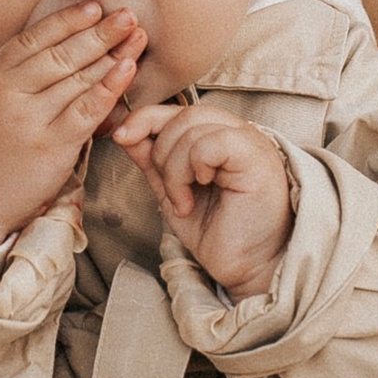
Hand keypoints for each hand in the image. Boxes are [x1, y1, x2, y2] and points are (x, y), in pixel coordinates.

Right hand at [0, 0, 146, 248]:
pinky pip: (86, 111)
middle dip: (98, 32)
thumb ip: (13, 77)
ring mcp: (30, 119)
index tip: (95, 6)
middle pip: (61, 54)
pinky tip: (127, 71)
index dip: (67, 20)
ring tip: (136, 37)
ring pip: (77, 79)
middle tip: (128, 15)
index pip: (34, 38)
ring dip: (112, 55)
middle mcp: (9, 93)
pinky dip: (109, 88)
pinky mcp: (50, 146)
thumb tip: (51, 49)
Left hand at [109, 100, 295, 298]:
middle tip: (170, 191)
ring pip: (193, 127)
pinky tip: (200, 192)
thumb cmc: (218, 232)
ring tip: (184, 201)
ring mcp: (250, 142)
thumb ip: (152, 160)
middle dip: (160, 152)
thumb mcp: (172, 191)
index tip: (121, 137)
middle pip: (183, 114)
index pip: (177, 110)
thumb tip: (124, 133)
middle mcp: (238, 132)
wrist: (246, 267)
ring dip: (175, 170)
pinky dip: (194, 168)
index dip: (144, 118)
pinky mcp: (257, 157)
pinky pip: (212, 142)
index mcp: (219, 136)